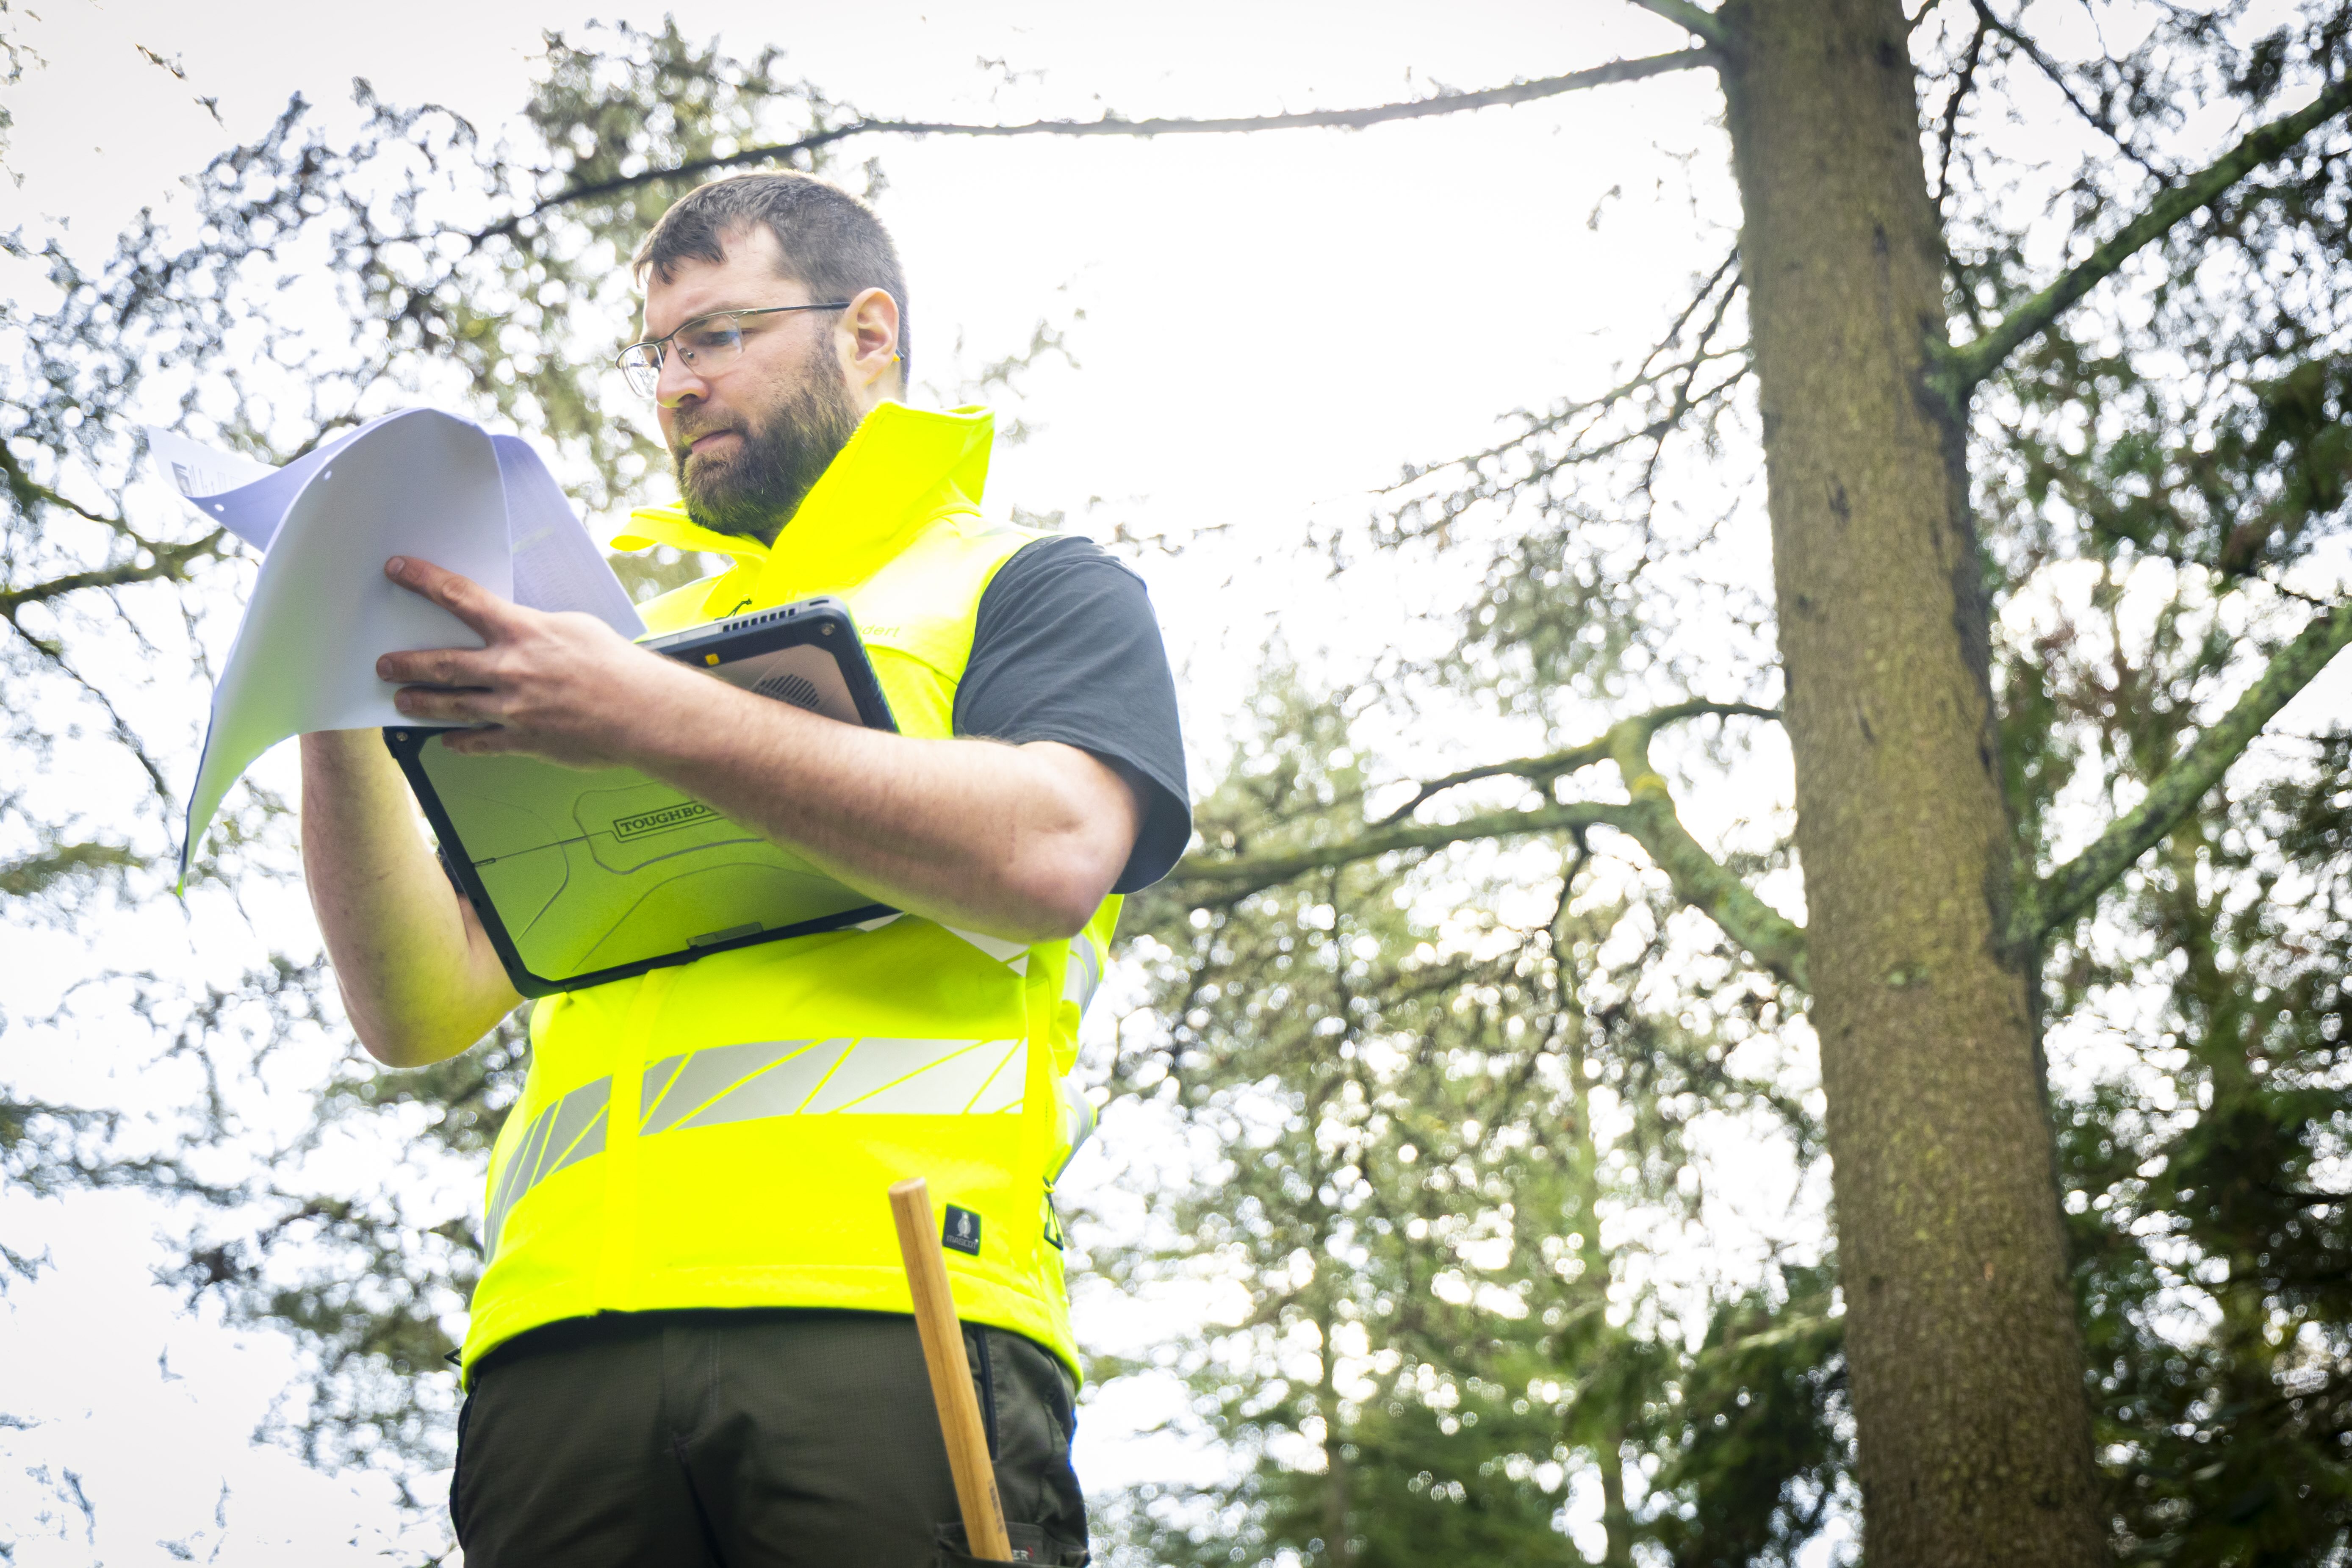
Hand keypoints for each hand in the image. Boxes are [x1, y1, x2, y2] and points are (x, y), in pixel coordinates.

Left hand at [375, 555, 695, 767]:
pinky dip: (462, 742)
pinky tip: (449, 742)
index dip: (424, 581)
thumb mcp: (577, 628)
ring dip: (420, 703)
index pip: (461, 598)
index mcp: (523, 632)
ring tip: (402, 702)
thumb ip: (538, 629)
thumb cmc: (620, 668)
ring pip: (452, 706)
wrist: (643, 714)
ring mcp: (513, 709)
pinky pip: (481, 743)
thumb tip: (521, 630)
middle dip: (406, 662)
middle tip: (384, 663)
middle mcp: (510, 669)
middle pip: (442, 663)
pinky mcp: (524, 740)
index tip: (398, 571)